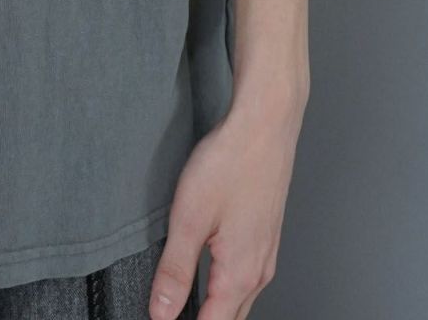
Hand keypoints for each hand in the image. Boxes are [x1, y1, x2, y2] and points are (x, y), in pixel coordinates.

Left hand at [148, 85, 305, 318]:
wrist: (265, 127)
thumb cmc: (230, 164)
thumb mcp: (189, 218)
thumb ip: (174, 272)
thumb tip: (161, 314)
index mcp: (239, 275)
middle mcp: (258, 272)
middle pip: (229, 319)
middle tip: (170, 314)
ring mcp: (266, 254)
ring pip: (240, 301)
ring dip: (215, 309)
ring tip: (186, 305)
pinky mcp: (266, 236)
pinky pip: (247, 278)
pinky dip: (226, 289)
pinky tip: (210, 275)